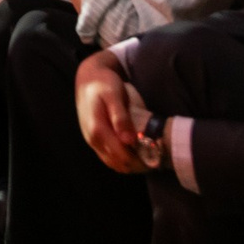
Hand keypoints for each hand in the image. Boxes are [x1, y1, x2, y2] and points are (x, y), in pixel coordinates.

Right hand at [75, 50, 150, 174]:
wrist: (87, 78)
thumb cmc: (103, 84)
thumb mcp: (113, 95)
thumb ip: (120, 117)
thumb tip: (129, 140)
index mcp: (98, 131)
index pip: (122, 158)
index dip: (141, 161)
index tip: (157, 155)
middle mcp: (93, 141)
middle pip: (119, 165)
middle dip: (138, 164)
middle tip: (156, 155)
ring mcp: (93, 142)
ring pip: (114, 164)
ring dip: (131, 163)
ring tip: (148, 153)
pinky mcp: (94, 141)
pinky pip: (110, 158)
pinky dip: (123, 159)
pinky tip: (135, 149)